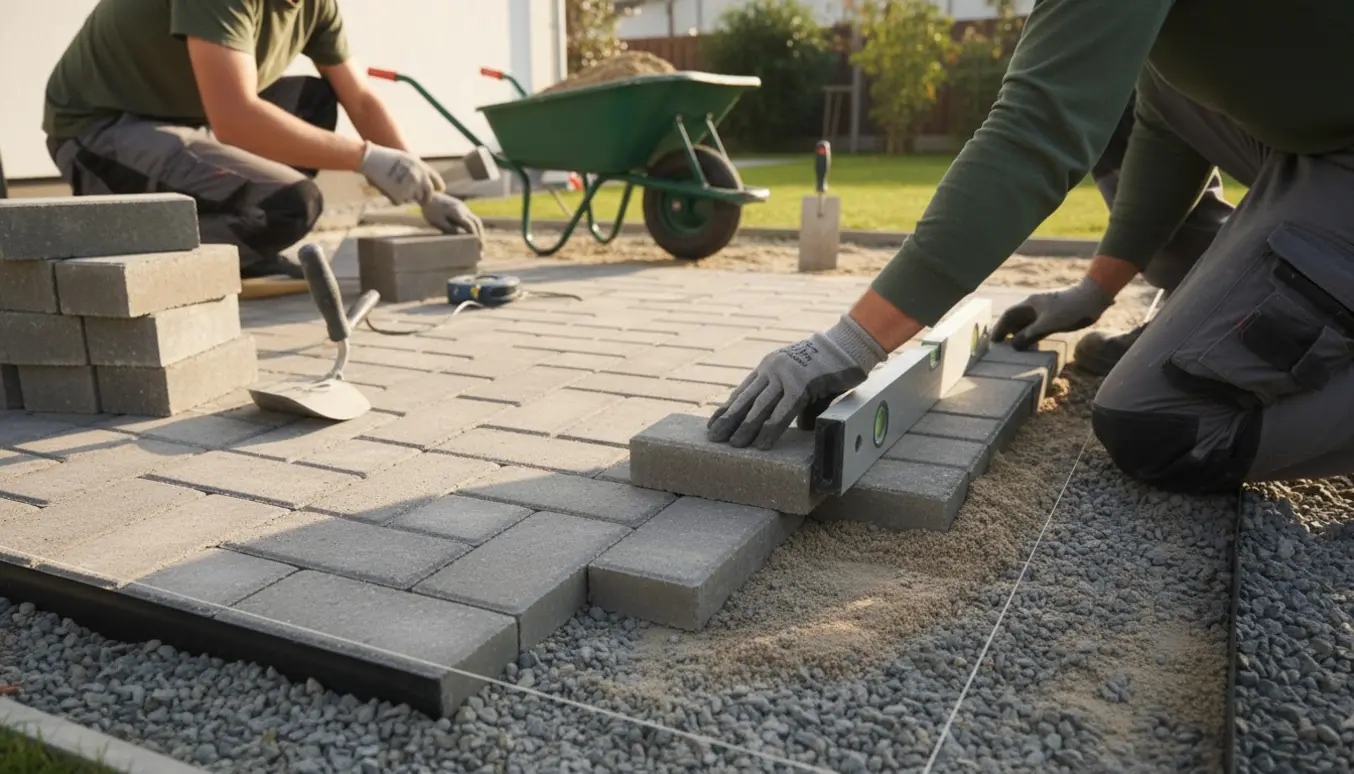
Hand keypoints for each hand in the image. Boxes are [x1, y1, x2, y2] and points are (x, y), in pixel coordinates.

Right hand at [359, 142, 444, 204]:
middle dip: (425, 198)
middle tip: (422, 202)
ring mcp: (411, 188)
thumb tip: (425, 183)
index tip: (438, 191)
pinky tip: (388, 189)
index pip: (436, 182)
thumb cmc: (387, 156)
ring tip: (395, 186)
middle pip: (428, 195)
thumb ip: (419, 170)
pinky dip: (395, 199)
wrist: (372, 159)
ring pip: (413, 199)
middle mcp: (420, 179)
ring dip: (407, 196)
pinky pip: (401, 202)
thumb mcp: (408, 158)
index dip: (437, 188)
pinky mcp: (400, 196)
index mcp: (422, 168)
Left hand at [422, 192, 483, 242]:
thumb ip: (450, 229)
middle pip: (477, 222)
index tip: (479, 246)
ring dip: (479, 231)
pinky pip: (471, 218)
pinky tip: (472, 236)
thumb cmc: (431, 210)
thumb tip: (461, 237)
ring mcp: (463, 208)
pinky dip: (474, 228)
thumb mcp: (438, 222)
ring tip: (479, 244)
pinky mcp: (461, 209)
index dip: (476, 236)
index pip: (470, 225)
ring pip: (475, 220)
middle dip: (481, 235)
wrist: (429, 196)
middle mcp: (463, 209)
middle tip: (482, 247)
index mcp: (457, 212)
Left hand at [707, 315, 886, 449]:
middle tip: (713, 437)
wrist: (849, 345)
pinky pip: (782, 411)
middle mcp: (772, 369)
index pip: (743, 390)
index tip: (713, 423)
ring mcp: (785, 375)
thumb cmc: (829, 366)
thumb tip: (799, 430)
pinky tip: (761, 444)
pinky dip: (770, 429)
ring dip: (745, 427)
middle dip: (729, 420)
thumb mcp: (804, 383)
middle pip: (745, 399)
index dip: (728, 408)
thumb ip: (796, 404)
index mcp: (769, 366)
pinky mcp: (802, 384)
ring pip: (760, 406)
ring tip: (733, 445)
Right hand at [991, 276, 1113, 349]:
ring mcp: (1045, 311)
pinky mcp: (1054, 316)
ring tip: (1015, 350)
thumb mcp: (1047, 324)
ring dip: (1020, 335)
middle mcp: (1035, 306)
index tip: (993, 341)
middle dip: (1007, 332)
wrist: (1093, 298)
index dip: (999, 328)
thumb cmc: (1070, 308)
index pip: (1008, 315)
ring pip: (1027, 324)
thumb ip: (1029, 335)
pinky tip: (1033, 345)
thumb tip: (1014, 345)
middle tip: (1001, 348)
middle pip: (1016, 319)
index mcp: (1030, 304)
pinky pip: (1038, 327)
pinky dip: (1032, 335)